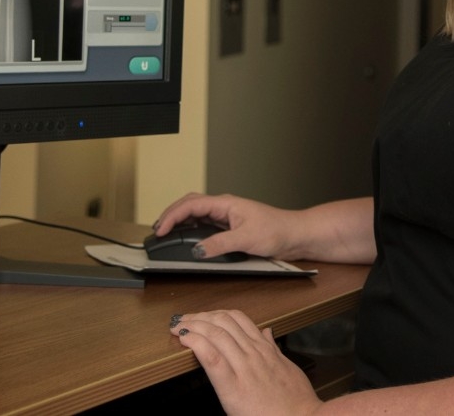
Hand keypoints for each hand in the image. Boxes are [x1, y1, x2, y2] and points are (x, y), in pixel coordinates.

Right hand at [153, 193, 299, 260]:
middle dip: (170, 215)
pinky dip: (191, 229)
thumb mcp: (247, 238)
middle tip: (157, 231)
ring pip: (196, 214)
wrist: (295, 234)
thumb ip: (220, 244)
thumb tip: (197, 250)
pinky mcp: (230, 227)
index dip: (172, 216)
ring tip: (166, 233)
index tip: (161, 229)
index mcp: (226, 203)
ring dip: (180, 221)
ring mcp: (226, 216)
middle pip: (189, 205)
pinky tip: (187, 238)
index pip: (191, 205)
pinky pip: (205, 225)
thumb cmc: (278, 230)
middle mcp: (224, 207)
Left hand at [171, 310, 322, 415]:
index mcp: (265, 349)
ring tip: (179, 326)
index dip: (216, 313)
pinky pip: (213, 359)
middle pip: (223, 322)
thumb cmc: (296, 401)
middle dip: (200, 316)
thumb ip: (274, 349)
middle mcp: (254, 354)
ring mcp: (244, 368)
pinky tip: (185, 339)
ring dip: (194, 325)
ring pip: (216, 335)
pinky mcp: (233, 388)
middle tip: (185, 319)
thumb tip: (267, 333)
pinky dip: (197, 344)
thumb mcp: (287, 368)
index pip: (238, 319)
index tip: (203, 316)